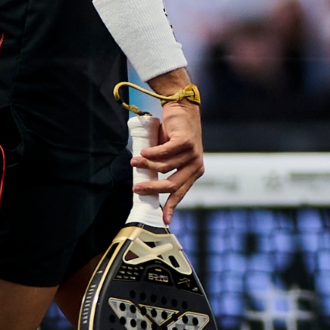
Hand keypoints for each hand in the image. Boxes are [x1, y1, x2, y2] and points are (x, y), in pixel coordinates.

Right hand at [133, 103, 204, 223]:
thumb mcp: (170, 155)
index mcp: (194, 171)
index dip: (171, 206)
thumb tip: (146, 186)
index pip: (181, 192)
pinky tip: (143, 152)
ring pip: (165, 168)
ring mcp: (193, 154)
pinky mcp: (186, 142)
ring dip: (146, 165)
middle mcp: (196, 165)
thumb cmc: (173, 134)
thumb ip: (163, 169)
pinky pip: (164, 153)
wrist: (181, 109)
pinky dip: (150, 154)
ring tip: (134, 161)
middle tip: (135, 189)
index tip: (164, 220)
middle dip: (152, 188)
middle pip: (172, 185)